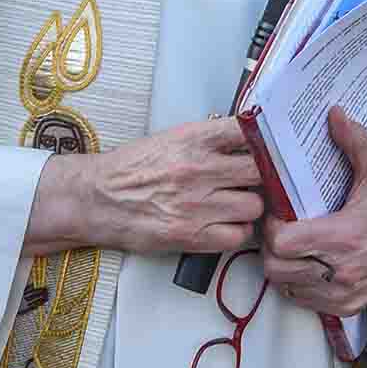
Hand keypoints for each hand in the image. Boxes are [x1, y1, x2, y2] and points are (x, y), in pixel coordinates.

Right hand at [24, 119, 262, 258]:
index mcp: (193, 139)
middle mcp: (198, 169)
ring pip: (255, 206)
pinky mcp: (191, 235)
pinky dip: (236, 232)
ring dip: (250, 207)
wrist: (95, 199)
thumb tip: (251, 137)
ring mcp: (196, 204)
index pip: (249, 131)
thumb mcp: (170, 139)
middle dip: (263, 177)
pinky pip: (238, 236)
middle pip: (261, 171)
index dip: (266, 139)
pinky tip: (223, 225)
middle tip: (255, 182)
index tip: (271, 146)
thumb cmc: (132, 168)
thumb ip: (209, 139)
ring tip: (235, 205)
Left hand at [261, 111, 366, 320]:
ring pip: (286, 286)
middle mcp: (342, 271)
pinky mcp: (348, 305)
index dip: (271, 226)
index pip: (283, 242)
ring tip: (292, 244)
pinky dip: (297, 284)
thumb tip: (334, 113)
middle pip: (276, 268)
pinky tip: (307, 263)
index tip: (277, 212)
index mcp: (346, 236)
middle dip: (270, 247)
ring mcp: (344, 292)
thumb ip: (354, 141)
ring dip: (282, 266)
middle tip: (280, 228)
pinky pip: (304, 301)